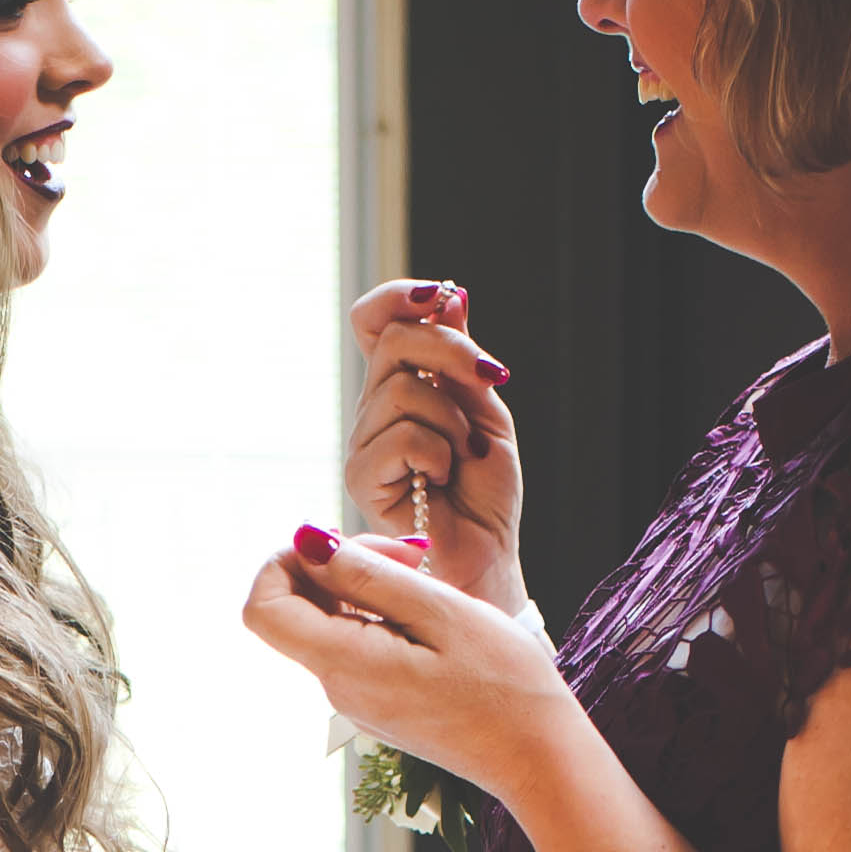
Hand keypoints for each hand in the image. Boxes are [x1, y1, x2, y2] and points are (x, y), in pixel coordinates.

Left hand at [244, 528, 568, 800]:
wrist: (539, 759)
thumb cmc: (505, 687)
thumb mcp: (438, 611)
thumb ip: (366, 576)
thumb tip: (308, 544)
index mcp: (344, 665)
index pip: (262, 607)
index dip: (287, 561)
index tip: (345, 547)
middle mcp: (338, 687)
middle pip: (296, 607)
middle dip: (338, 565)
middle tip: (409, 554)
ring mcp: (357, 699)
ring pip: (329, 622)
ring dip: (367, 587)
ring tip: (429, 582)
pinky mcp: (380, 702)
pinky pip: (358, 645)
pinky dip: (383, 616)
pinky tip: (432, 615)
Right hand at [344, 282, 524, 608]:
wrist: (487, 554)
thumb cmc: (484, 491)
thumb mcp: (486, 411)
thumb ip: (463, 360)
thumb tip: (449, 297)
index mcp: (399, 385)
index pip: (374, 320)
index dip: (399, 297)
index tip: (442, 297)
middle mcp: (373, 408)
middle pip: (393, 339)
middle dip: (452, 350)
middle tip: (489, 377)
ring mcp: (362, 442)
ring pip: (404, 390)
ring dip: (453, 421)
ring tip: (460, 457)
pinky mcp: (361, 478)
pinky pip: (403, 436)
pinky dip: (439, 453)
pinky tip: (440, 480)